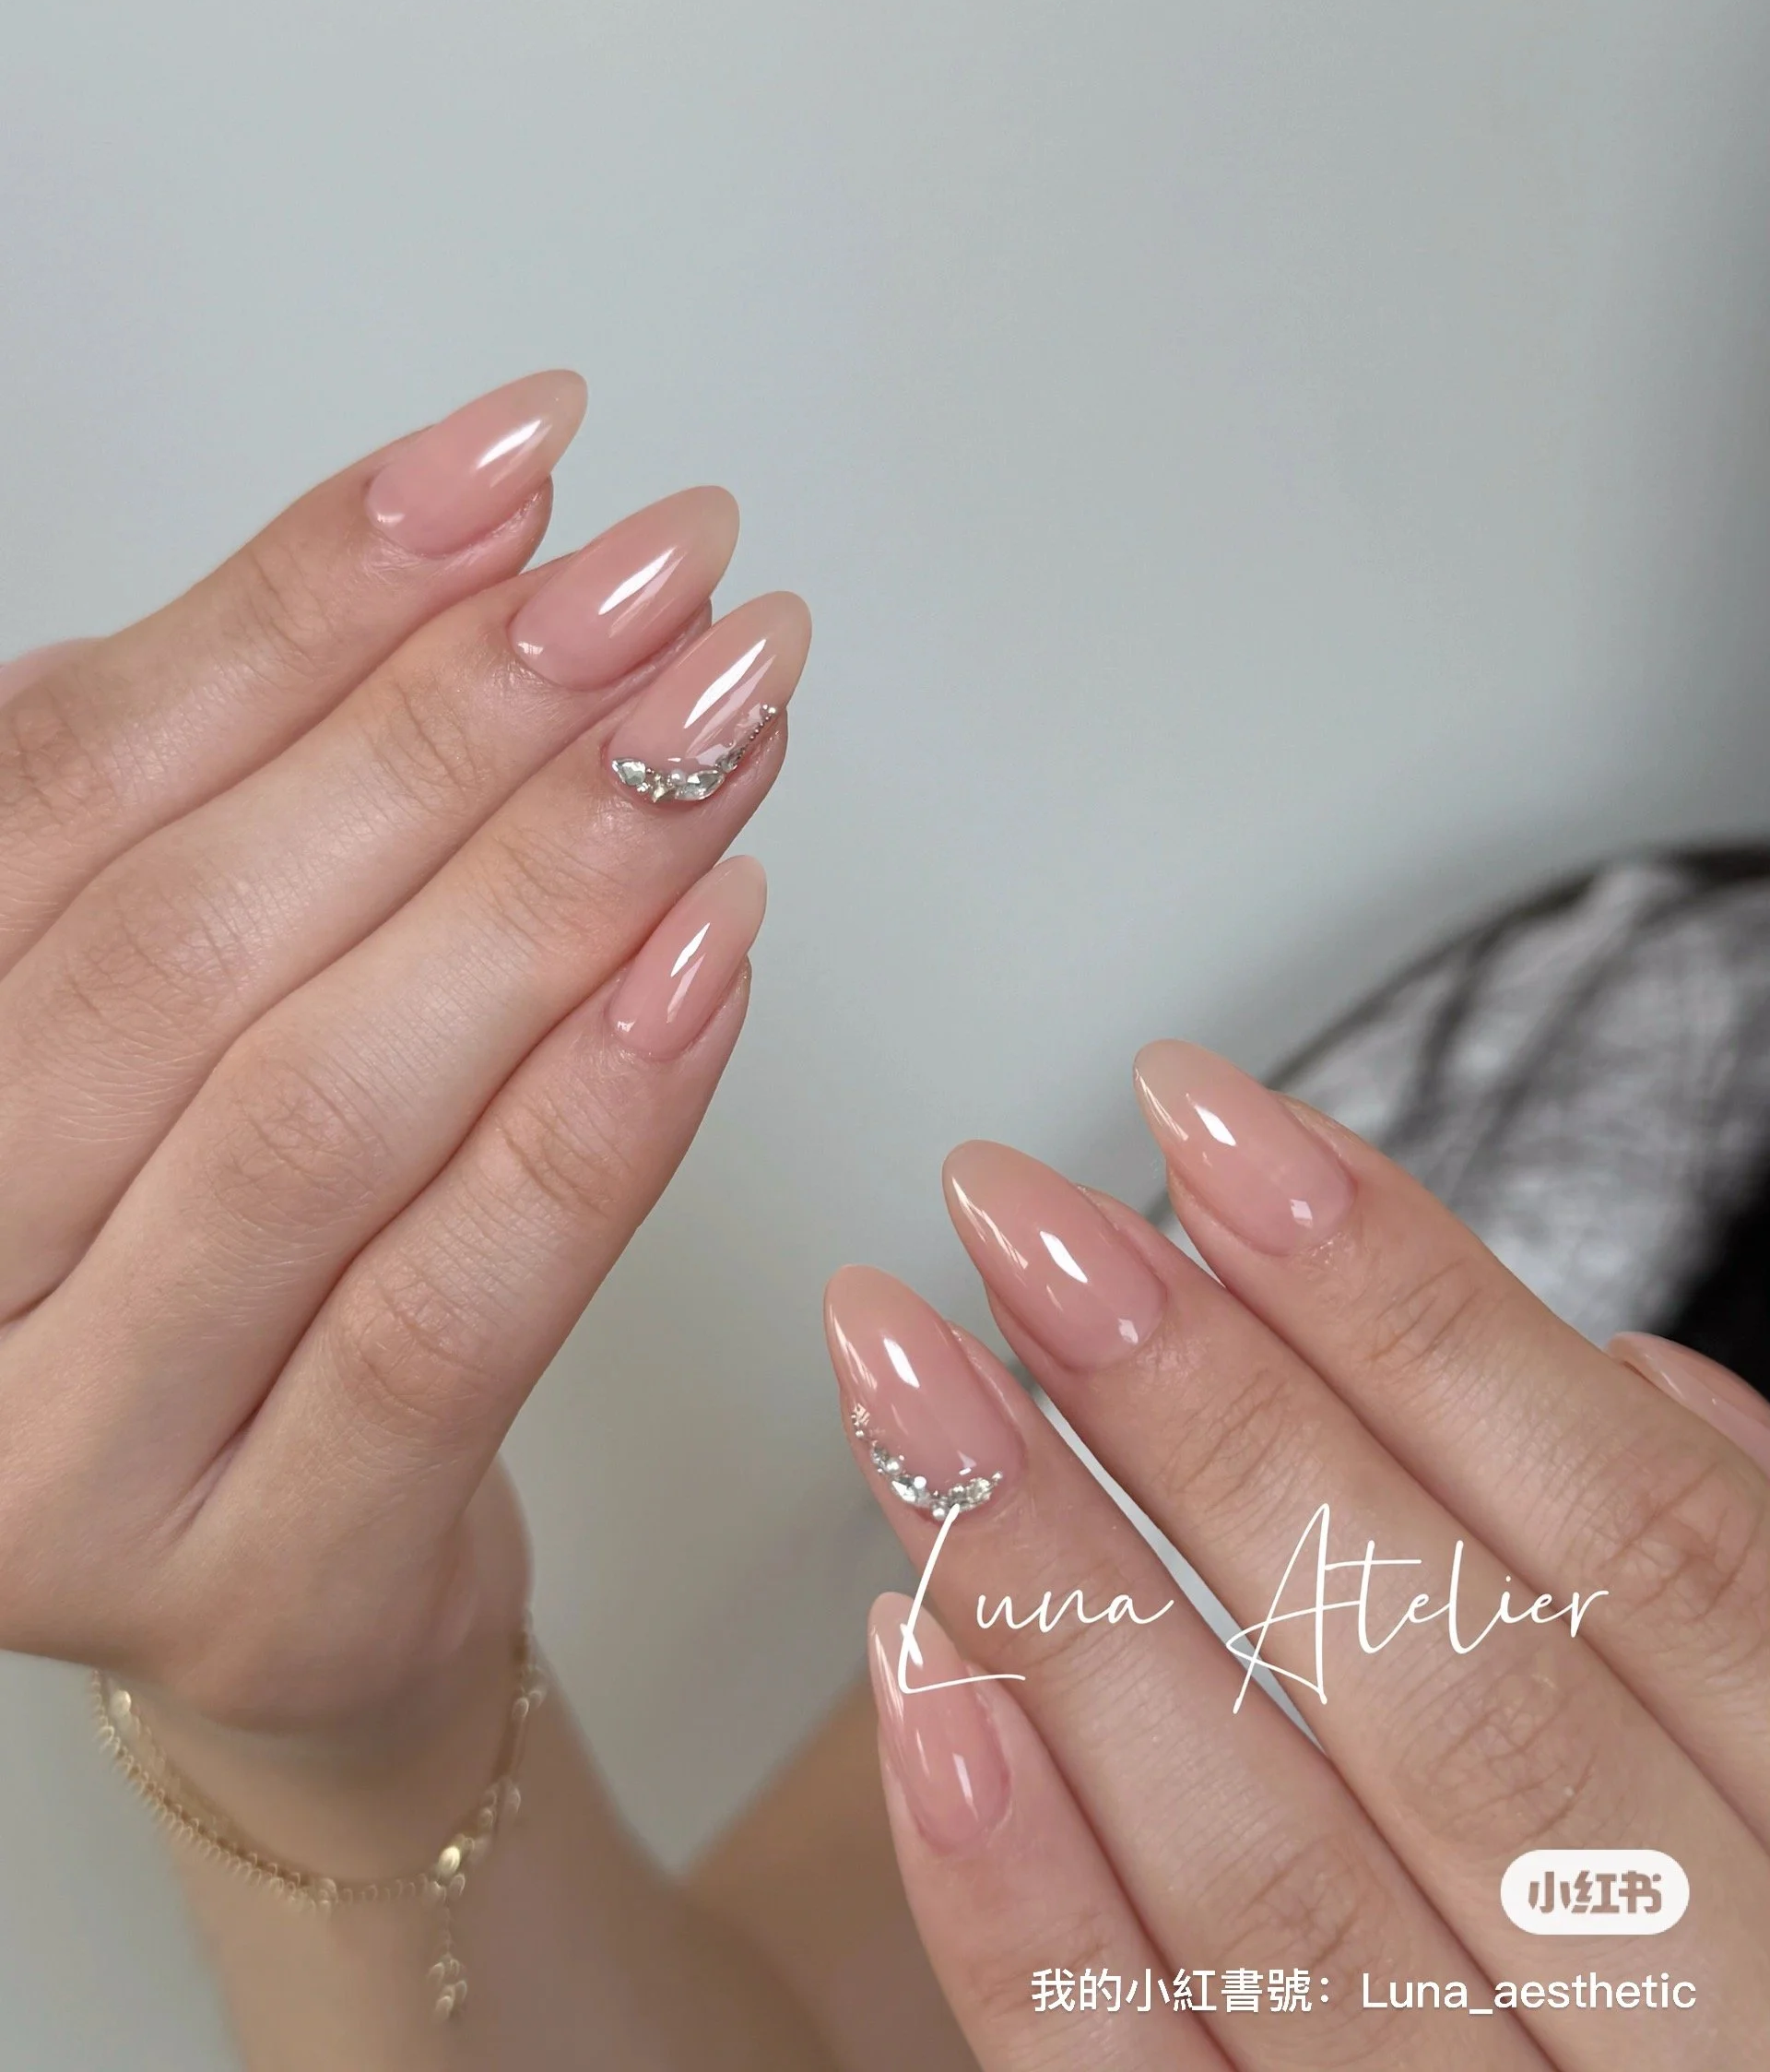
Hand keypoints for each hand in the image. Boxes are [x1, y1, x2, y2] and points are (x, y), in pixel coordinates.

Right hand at [0, 371, 808, 1788]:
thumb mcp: (142, 986)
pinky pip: (441, 1321)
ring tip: (718, 718)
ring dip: (553, 883)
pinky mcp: (246, 1586)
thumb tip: (424, 548)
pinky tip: (715, 949)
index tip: (513, 459)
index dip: (297, 600)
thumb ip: (203, 793)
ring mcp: (51, 1467)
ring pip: (315, 1116)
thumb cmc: (199, 1234)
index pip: (67, 784)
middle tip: (661, 579)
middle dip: (457, 722)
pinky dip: (592, 1116)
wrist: (267, 1555)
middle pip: (191, 942)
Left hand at [826, 1042, 1769, 2067]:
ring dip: (1070, 1593)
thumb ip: (1767, 1611)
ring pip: (1279, 1877)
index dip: (1423, 1310)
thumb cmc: (1749, 1968)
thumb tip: (1640, 1380)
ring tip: (901, 1372)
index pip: (1643, 1549)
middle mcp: (1708, 2035)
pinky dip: (1026, 1899)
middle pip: (1444, 1682)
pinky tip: (909, 1671)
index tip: (1216, 1125)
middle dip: (1209, 1416)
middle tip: (1012, 1211)